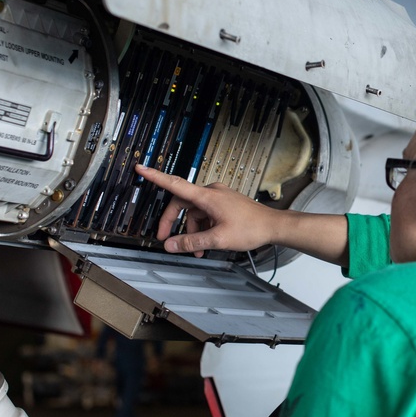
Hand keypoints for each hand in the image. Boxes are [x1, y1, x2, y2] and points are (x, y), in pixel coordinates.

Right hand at [134, 165, 280, 256]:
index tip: (141, 168)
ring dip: (191, 230)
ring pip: (195, 212)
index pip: (175, 184)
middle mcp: (211, 193)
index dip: (155, 176)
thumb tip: (171, 245)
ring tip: (196, 249)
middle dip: (173, 222)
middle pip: (182, 204)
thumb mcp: (218, 239)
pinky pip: (206, 214)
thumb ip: (191, 242)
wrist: (274, 226)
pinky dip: (202, 228)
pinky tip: (206, 243)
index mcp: (207, 196)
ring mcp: (219, 198)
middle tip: (165, 239)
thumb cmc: (251, 228)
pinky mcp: (225, 204)